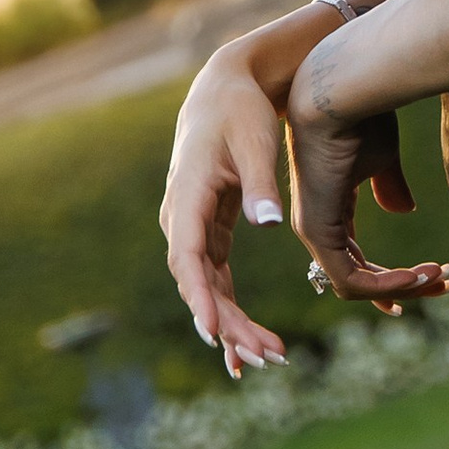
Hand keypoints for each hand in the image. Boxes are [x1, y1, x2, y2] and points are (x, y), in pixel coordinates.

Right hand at [162, 44, 297, 376]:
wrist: (225, 90)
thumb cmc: (240, 112)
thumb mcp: (254, 142)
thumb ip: (261, 184)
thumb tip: (265, 224)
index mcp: (188, 198)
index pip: (188, 258)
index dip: (201, 299)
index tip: (215, 334)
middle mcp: (182, 220)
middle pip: (199, 284)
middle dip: (229, 324)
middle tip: (263, 357)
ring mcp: (193, 229)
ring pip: (208, 288)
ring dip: (233, 324)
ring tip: (266, 358)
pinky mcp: (209, 232)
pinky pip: (216, 280)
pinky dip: (231, 309)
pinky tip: (247, 342)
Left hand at [287, 59, 448, 315]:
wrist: (342, 93)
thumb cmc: (362, 115)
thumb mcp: (383, 157)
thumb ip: (390, 185)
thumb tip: (404, 210)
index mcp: (332, 207)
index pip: (355, 259)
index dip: (390, 277)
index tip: (428, 278)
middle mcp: (318, 224)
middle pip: (358, 277)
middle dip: (403, 286)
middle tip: (442, 283)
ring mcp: (314, 231)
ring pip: (355, 284)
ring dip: (401, 286)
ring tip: (437, 275)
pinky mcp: (317, 232)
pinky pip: (350, 278)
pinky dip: (386, 284)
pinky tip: (418, 275)